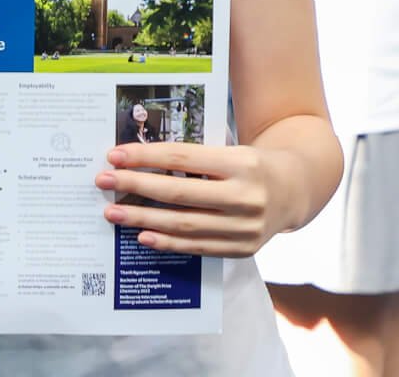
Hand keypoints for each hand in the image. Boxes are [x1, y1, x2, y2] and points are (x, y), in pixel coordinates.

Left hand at [96, 142, 297, 256]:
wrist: (296, 188)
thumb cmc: (249, 164)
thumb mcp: (228, 150)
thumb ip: (191, 158)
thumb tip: (135, 161)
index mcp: (241, 163)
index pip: (182, 159)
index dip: (145, 157)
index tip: (114, 156)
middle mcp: (247, 196)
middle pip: (179, 193)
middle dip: (135, 186)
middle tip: (103, 182)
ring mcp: (247, 226)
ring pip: (185, 224)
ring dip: (143, 219)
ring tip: (112, 213)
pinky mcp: (245, 248)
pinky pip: (199, 247)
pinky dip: (168, 242)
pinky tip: (142, 236)